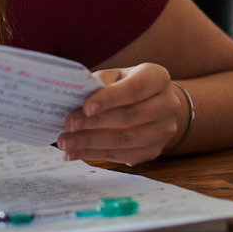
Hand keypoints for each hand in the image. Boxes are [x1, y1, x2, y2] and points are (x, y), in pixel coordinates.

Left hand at [56, 63, 179, 164]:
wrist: (155, 105)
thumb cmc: (128, 86)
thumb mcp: (117, 75)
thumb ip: (101, 81)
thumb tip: (76, 93)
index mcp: (157, 78)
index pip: (135, 89)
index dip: (110, 98)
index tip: (86, 107)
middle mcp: (167, 104)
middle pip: (130, 116)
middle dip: (95, 122)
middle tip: (68, 125)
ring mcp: (163, 131)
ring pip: (125, 140)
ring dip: (91, 142)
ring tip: (66, 143)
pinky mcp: (153, 151)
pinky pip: (122, 155)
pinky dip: (95, 155)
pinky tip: (74, 153)